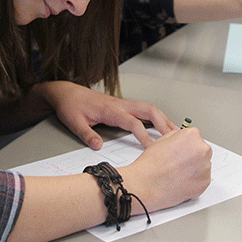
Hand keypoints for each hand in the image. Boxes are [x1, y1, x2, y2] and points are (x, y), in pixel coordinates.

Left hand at [39, 81, 175, 149]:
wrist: (66, 93)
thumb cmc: (71, 105)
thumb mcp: (73, 122)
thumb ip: (86, 134)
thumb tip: (98, 146)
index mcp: (110, 110)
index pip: (133, 122)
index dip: (144, 135)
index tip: (151, 148)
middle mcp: (119, 105)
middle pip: (148, 110)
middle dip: (163, 123)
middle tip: (175, 138)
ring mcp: (122, 104)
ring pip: (148, 108)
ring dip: (163, 118)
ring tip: (174, 132)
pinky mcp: (122, 106)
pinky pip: (143, 109)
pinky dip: (156, 116)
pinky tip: (161, 125)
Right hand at [119, 127, 211, 212]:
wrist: (147, 185)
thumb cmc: (151, 164)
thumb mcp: (162, 140)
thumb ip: (177, 137)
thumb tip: (182, 139)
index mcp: (193, 136)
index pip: (195, 138)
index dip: (186, 146)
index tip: (181, 152)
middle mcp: (203, 150)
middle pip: (201, 151)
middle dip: (192, 157)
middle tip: (178, 164)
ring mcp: (205, 167)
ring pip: (202, 166)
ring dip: (194, 169)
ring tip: (177, 174)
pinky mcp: (205, 183)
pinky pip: (202, 179)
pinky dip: (194, 181)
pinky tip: (180, 181)